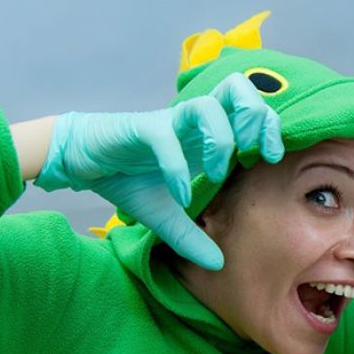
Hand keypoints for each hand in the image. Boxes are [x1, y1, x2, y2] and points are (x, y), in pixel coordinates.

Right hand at [35, 73, 283, 269]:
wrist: (82, 162)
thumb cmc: (128, 178)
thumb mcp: (165, 216)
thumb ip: (191, 237)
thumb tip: (217, 265)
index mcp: (207, 133)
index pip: (250, 108)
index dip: (268, 125)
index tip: (271, 157)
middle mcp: (193, 122)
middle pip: (238, 89)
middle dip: (256, 117)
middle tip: (254, 153)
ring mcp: (168, 122)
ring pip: (206, 106)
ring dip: (220, 139)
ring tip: (217, 171)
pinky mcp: (139, 128)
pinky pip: (164, 136)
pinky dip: (177, 166)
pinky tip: (181, 193)